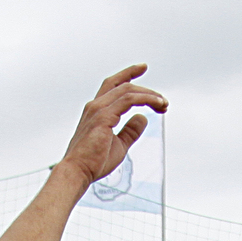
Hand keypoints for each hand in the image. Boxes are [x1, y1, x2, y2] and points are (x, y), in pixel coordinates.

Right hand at [57, 67, 167, 188]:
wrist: (78, 172)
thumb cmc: (94, 162)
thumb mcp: (118, 145)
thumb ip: (130, 131)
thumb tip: (143, 118)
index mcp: (97, 110)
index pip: (113, 85)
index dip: (128, 74)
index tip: (142, 68)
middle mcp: (96, 105)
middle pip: (123, 85)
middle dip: (145, 89)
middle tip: (162, 100)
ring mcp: (98, 109)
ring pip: (128, 90)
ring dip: (149, 95)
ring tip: (163, 104)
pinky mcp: (104, 116)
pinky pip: (129, 100)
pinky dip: (145, 99)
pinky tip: (156, 104)